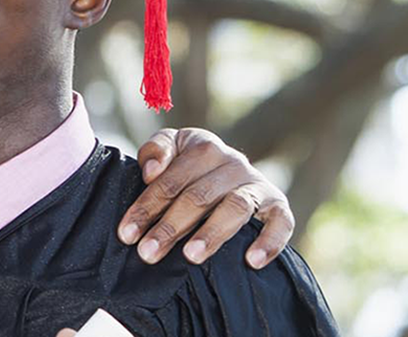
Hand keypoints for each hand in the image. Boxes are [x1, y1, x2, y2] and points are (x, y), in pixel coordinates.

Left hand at [117, 128, 293, 268]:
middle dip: (170, 227)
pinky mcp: (278, 204)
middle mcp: (233, 162)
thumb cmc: (188, 166)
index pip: (169, 180)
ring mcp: (257, 183)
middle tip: (148, 253)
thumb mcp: (169, 149)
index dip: (146, 207)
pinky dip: (270, 241)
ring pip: (235, 208)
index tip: (126, 234)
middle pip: (198, 196)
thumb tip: (151, 171)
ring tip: (190, 257)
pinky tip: (251, 261)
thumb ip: (156, 150)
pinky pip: (282, 222)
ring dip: (211, 234)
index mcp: (203, 147)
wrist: (228, 170)